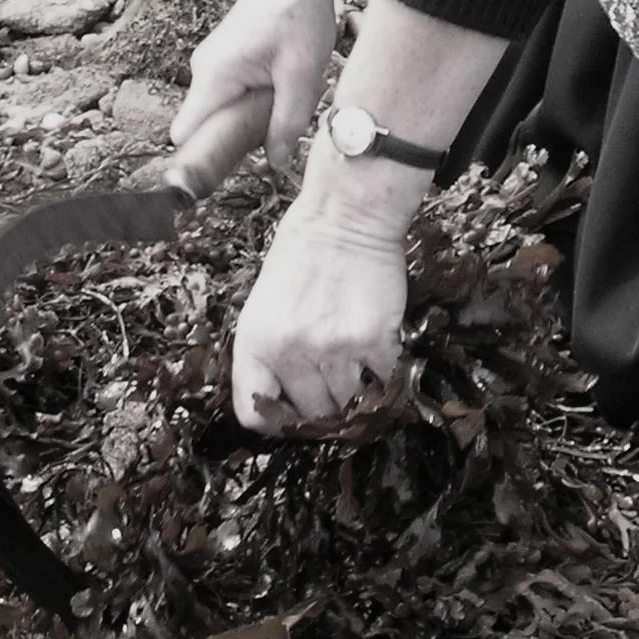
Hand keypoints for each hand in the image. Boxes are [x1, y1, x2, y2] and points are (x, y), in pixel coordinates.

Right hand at [172, 0, 335, 172]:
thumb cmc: (296, 15)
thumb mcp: (302, 77)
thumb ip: (286, 124)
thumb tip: (275, 164)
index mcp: (214, 78)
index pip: (186, 136)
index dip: (201, 159)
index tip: (228, 171)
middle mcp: (204, 73)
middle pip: (205, 129)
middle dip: (236, 140)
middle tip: (273, 134)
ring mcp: (213, 67)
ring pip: (222, 113)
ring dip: (250, 119)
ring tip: (283, 100)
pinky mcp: (227, 63)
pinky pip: (232, 97)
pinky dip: (254, 101)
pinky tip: (282, 86)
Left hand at [231, 197, 406, 424]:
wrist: (345, 217)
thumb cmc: (301, 255)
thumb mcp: (263, 305)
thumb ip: (270, 352)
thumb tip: (289, 399)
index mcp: (254, 343)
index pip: (254, 415)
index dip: (278, 421)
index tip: (293, 412)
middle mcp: (290, 353)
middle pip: (311, 415)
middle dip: (324, 404)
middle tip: (335, 383)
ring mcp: (334, 349)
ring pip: (349, 404)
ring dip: (356, 394)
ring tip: (358, 370)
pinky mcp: (374, 341)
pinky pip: (383, 381)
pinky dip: (385, 376)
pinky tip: (380, 355)